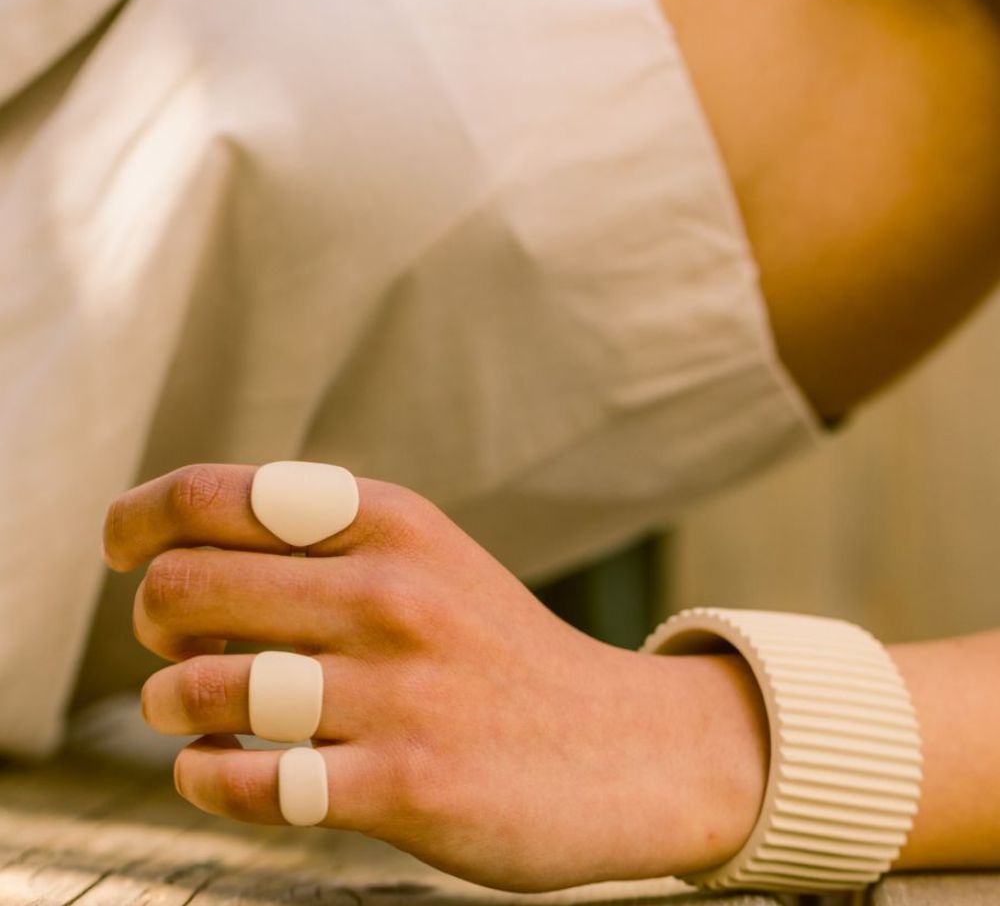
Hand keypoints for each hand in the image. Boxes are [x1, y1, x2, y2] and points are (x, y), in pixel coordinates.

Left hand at [103, 464, 766, 891]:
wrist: (622, 747)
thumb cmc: (497, 651)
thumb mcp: (429, 559)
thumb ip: (321, 541)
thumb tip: (176, 545)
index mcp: (394, 522)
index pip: (217, 494)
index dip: (140, 517)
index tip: (124, 548)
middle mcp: (392, 594)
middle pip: (185, 587)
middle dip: (152, 619)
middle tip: (173, 642)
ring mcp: (397, 692)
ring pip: (201, 689)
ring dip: (170, 707)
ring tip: (194, 711)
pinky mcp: (403, 786)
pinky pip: (247, 783)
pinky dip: (209, 779)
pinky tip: (227, 769)